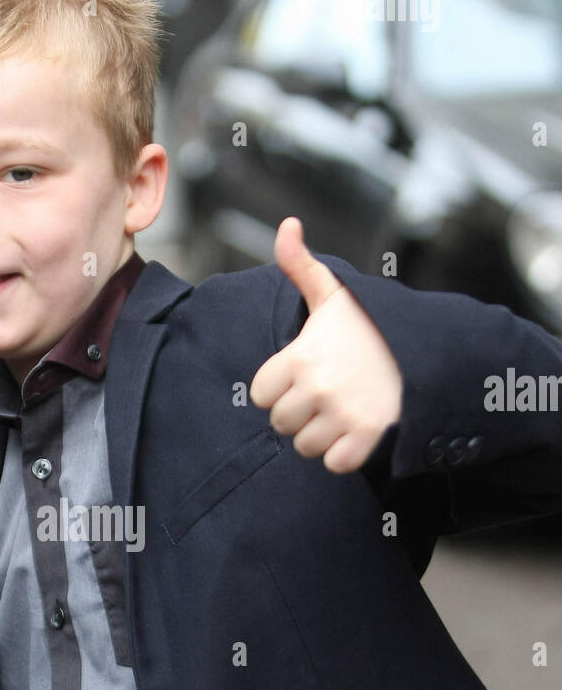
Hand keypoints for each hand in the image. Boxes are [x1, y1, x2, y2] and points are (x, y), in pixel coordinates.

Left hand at [250, 217, 402, 472]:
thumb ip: (301, 265)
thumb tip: (287, 225)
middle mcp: (317, 387)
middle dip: (300, 414)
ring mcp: (342, 414)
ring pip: (305, 446)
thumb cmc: (372, 327)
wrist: (428, 350)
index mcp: (300, 356)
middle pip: (281, 424)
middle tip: (328, 395)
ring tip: (343, 412)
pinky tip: (357, 431)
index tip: (304, 376)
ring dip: (321, 436)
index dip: (279, 388)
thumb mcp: (334, 294)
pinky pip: (335, 464)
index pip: (260, 394)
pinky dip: (344, 455)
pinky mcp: (366, 438)